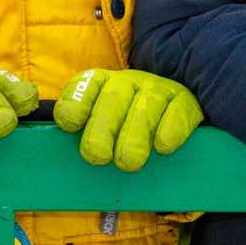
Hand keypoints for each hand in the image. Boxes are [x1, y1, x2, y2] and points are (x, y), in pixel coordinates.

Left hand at [54, 69, 202, 169]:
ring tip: (128, 162)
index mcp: (101, 83)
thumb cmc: (126, 126)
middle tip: (98, 157)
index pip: (84, 85)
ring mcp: (157, 89)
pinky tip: (163, 146)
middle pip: (112, 100)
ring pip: (144, 108)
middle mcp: (127, 82)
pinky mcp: (185, 100)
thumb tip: (60, 156)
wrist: (172, 112)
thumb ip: (82, 133)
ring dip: (134, 137)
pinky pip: (177, 112)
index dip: (75, 103)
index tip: (69, 125)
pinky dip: (170, 130)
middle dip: (102, 129)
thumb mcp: (101, 124)